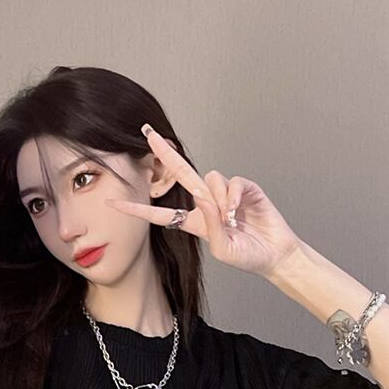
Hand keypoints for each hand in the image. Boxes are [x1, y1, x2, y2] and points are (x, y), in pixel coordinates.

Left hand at [106, 125, 302, 279]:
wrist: (274, 253)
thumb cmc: (246, 255)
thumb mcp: (223, 249)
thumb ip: (211, 226)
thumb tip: (206, 198)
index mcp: (194, 222)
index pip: (160, 214)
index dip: (137, 209)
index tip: (113, 203)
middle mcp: (206, 203)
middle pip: (180, 173)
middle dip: (165, 153)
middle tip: (148, 133)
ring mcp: (224, 194)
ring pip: (209, 179)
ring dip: (218, 199)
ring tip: (231, 219)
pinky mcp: (243, 187)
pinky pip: (231, 182)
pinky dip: (233, 196)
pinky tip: (237, 210)